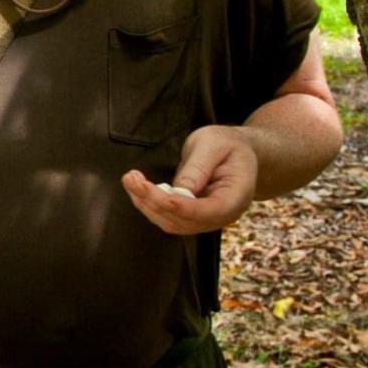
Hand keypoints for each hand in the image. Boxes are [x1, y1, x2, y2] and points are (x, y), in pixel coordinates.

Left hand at [122, 125, 257, 235]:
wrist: (236, 152)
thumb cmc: (227, 145)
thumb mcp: (214, 144)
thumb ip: (199, 167)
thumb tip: (179, 191)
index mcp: (237, 196)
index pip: (210, 211)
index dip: (184, 207)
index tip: (160, 196)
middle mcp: (223, 215)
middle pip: (185, 220)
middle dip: (155, 202)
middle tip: (131, 178)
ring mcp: (206, 220)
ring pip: (171, 223)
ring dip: (146, 204)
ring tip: (130, 179)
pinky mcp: (191, 217)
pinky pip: (167, 217)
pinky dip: (149, 204)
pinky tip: (136, 187)